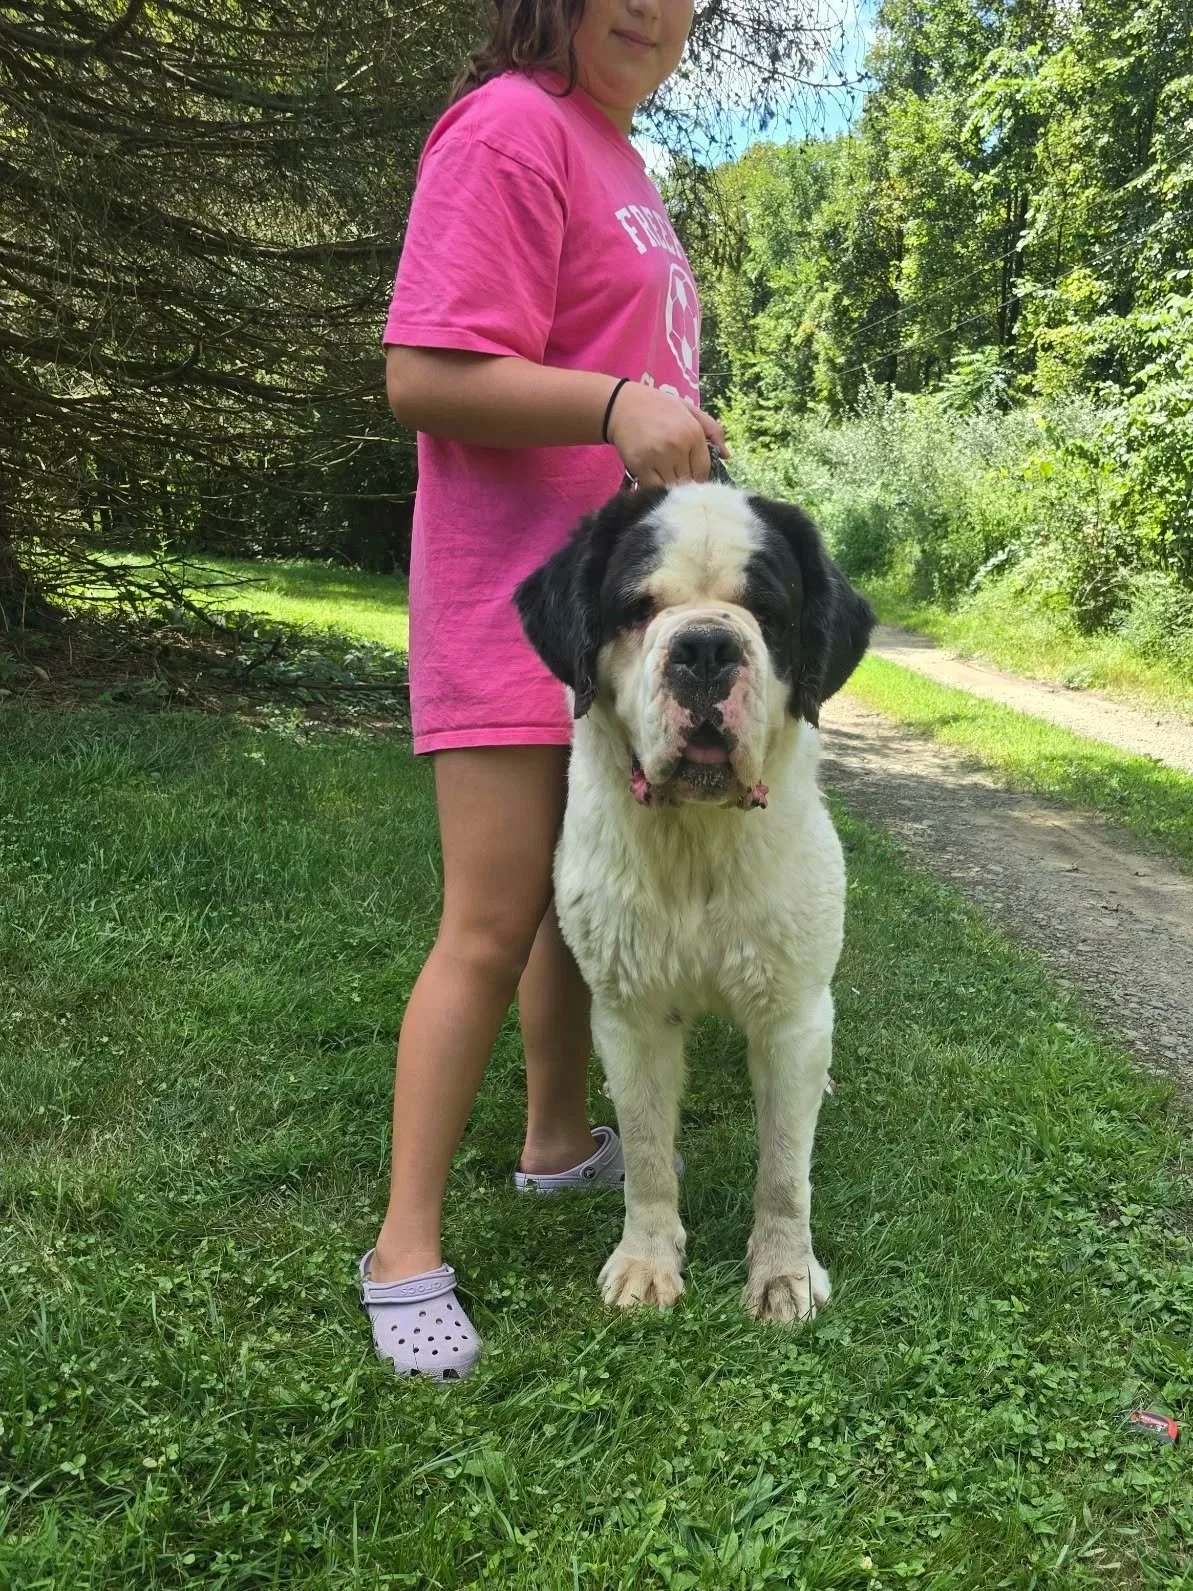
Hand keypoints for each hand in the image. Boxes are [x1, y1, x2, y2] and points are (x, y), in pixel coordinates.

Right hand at [605, 382, 728, 486]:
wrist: (622, 405)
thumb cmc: (659, 407)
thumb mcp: (690, 411)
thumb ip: (712, 430)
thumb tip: (727, 456)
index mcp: (693, 433)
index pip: (703, 470)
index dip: (698, 477)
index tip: (690, 475)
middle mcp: (678, 446)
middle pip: (688, 480)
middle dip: (684, 482)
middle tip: (675, 476)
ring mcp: (658, 457)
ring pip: (672, 486)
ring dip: (669, 486)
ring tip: (664, 476)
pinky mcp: (640, 466)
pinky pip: (654, 488)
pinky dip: (654, 488)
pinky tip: (652, 479)